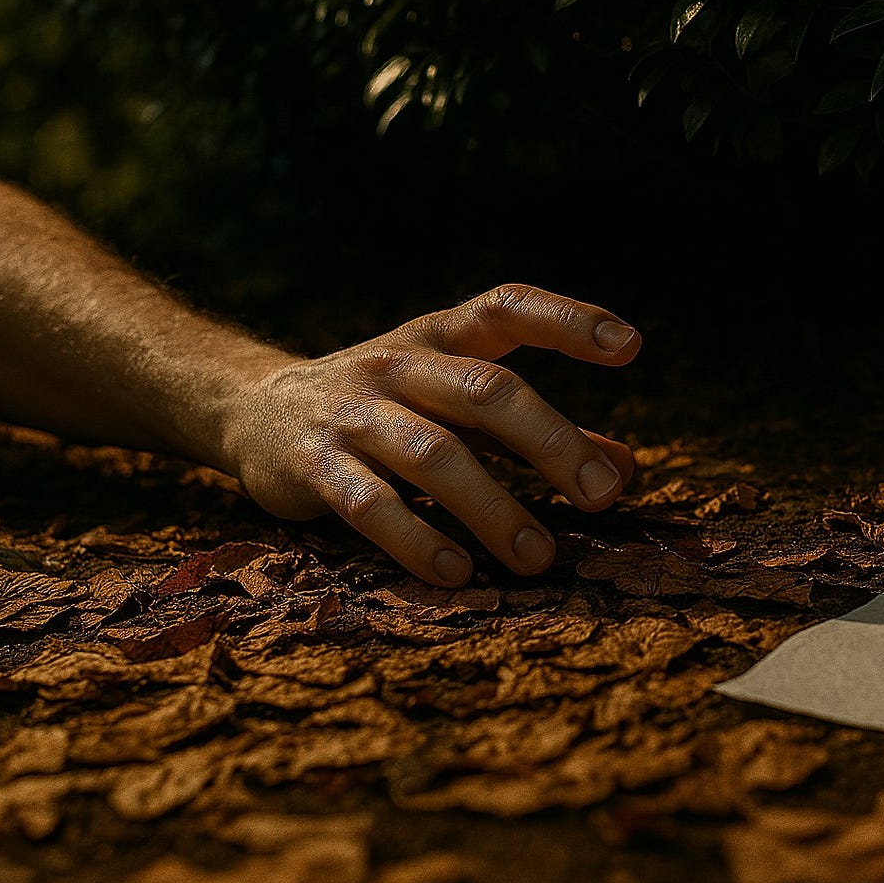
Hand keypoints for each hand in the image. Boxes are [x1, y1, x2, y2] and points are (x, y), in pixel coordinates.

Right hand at [219, 284, 639, 585]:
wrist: (253, 410)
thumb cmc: (388, 407)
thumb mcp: (458, 405)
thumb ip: (538, 434)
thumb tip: (627, 468)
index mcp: (440, 337)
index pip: (507, 308)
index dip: (567, 319)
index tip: (630, 345)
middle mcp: (399, 365)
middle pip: (485, 391)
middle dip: (551, 442)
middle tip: (602, 495)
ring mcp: (353, 414)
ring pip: (434, 454)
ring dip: (494, 509)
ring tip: (540, 558)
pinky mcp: (313, 465)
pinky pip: (369, 504)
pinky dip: (416, 539)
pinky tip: (457, 573)